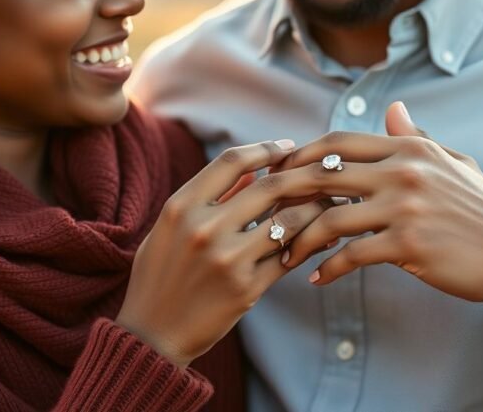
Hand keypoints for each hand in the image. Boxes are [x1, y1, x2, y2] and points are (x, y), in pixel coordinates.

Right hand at [116, 139, 344, 366]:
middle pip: (270, 186)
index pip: (231, 161)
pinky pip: (290, 257)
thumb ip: (209, 198)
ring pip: (289, 220)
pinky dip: (311, 244)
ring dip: (316, 209)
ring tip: (331, 203)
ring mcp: (227, 259)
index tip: (287, 147)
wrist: (151, 336)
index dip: (265, 149)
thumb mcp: (170, 228)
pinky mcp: (246, 288)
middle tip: (324, 173)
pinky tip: (323, 239)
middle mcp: (203, 228)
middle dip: (304, 175)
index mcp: (181, 206)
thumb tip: (253, 171)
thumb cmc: (160, 276)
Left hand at [279, 102, 482, 351]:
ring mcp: (405, 206)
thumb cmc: (482, 209)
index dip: (299, 156)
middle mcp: (403, 170)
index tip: (275, 173)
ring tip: (283, 254)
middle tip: (261, 213)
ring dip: (299, 238)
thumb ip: (416, 137)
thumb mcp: (452, 164)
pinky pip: (351, 255)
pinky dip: (328, 268)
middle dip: (284, 194)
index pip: (337, 143)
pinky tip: (317, 279)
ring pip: (329, 218)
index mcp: (408, 147)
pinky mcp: (408, 243)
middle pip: (322, 175)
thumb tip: (392, 109)